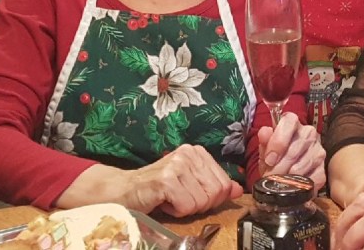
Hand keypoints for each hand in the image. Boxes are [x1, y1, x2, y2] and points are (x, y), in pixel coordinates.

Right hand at [61, 145, 242, 215]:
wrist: (125, 191)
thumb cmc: (158, 189)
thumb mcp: (191, 185)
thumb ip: (214, 185)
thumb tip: (238, 190)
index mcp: (197, 152)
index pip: (224, 183)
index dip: (210, 198)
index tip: (191, 195)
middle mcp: (189, 153)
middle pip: (216, 193)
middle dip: (199, 204)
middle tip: (180, 199)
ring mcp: (177, 165)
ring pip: (202, 201)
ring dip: (186, 208)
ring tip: (170, 199)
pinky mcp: (166, 180)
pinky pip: (187, 206)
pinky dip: (176, 211)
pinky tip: (164, 202)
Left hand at [256, 112, 326, 188]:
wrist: (284, 169)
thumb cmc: (275, 155)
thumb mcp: (266, 148)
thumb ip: (264, 139)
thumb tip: (264, 132)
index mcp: (292, 122)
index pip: (289, 123)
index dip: (278, 142)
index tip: (269, 160)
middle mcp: (308, 132)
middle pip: (295, 150)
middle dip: (279, 167)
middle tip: (270, 178)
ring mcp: (318, 150)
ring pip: (303, 165)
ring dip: (289, 178)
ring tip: (280, 183)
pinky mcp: (323, 168)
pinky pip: (313, 178)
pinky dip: (301, 185)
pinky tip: (293, 187)